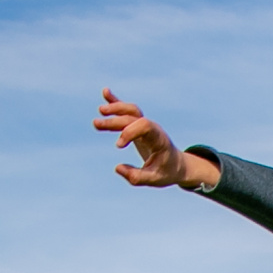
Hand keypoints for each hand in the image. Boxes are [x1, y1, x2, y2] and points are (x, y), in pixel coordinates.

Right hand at [94, 89, 219, 188]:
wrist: (177, 165)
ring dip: (115, 108)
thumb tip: (117, 168)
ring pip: (131, 110)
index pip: (144, 126)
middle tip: (96, 124)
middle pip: (133, 118)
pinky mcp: (139, 125)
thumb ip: (137, 177)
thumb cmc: (166, 172)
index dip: (129, 132)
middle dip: (115, 121)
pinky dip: (117, 102)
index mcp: (159, 139)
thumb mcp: (154, 179)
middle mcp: (153, 129)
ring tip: (100, 111)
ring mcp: (146, 125)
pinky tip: (105, 92)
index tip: (117, 146)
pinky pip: (128, 111)